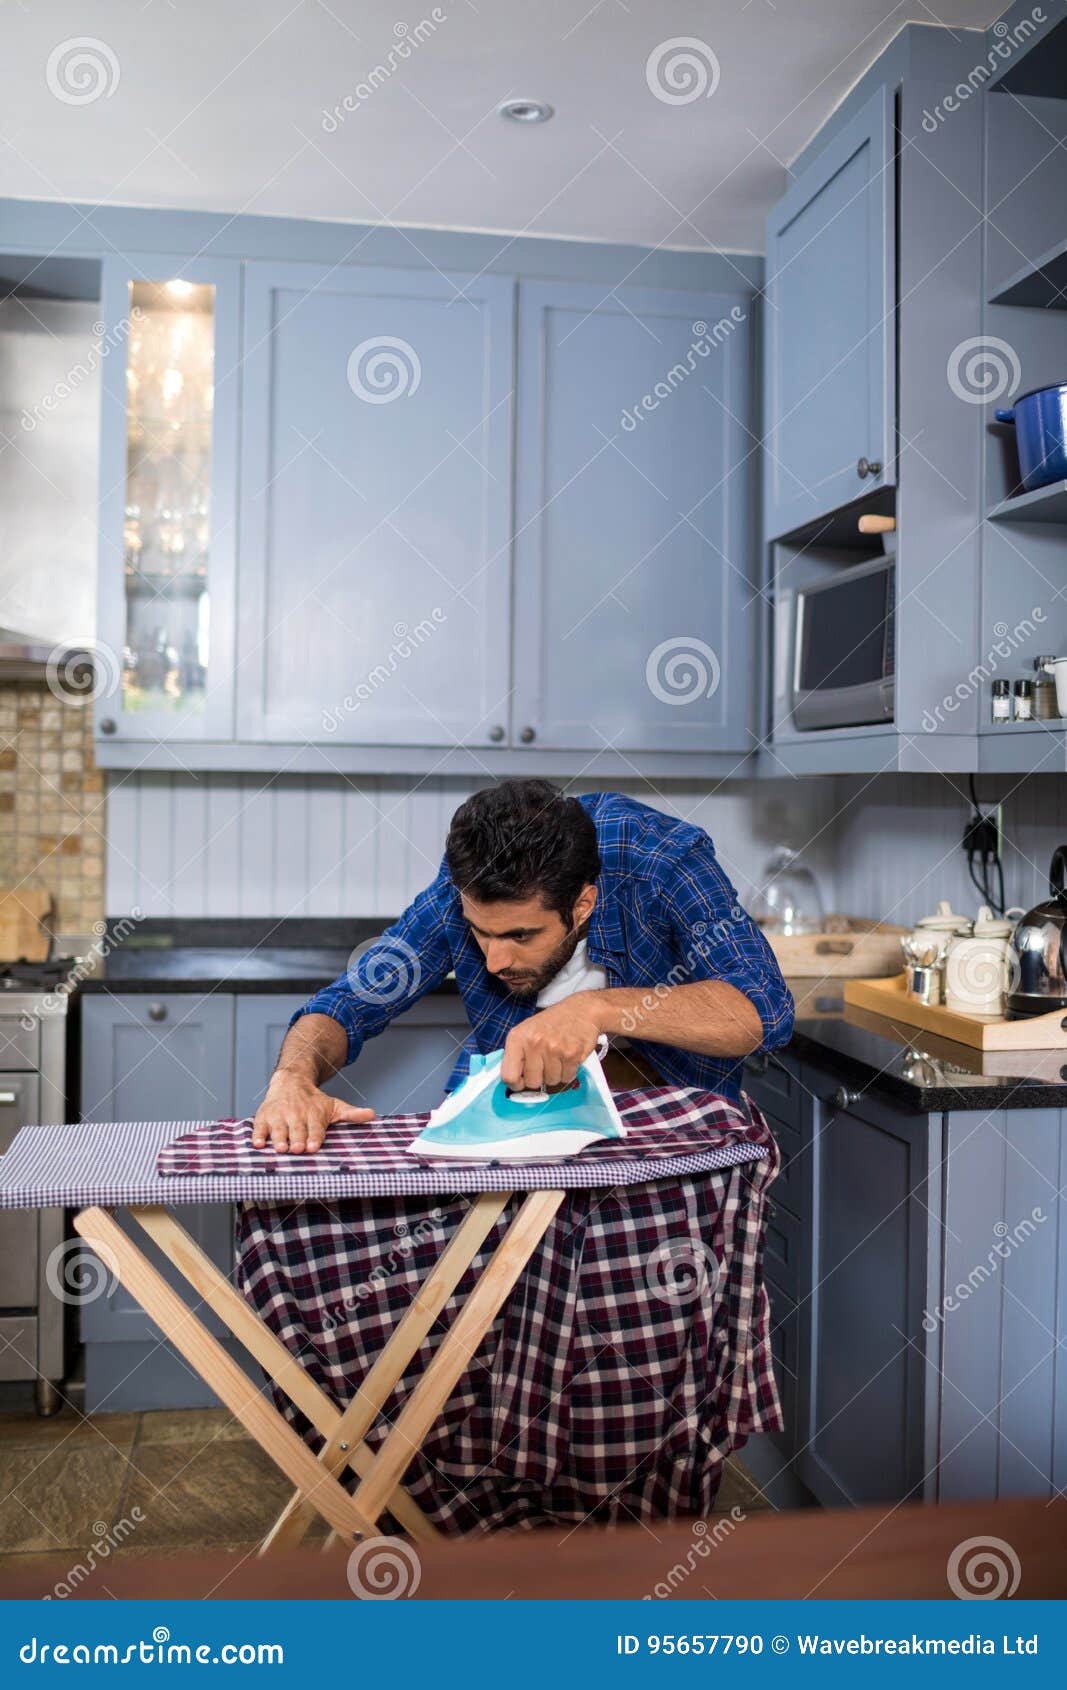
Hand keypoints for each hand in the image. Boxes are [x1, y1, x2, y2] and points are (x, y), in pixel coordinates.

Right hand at [251, 1073, 373, 1152]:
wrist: (291, 1081)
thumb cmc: (314, 1101)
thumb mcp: (334, 1105)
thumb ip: (351, 1114)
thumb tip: (372, 1115)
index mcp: (314, 1115)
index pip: (315, 1128)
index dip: (314, 1137)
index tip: (313, 1146)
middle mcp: (296, 1115)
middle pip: (297, 1130)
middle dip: (298, 1140)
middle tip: (298, 1149)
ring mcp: (279, 1116)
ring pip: (279, 1129)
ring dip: (279, 1139)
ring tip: (281, 1148)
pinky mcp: (264, 1117)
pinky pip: (259, 1127)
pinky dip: (258, 1135)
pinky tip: (259, 1144)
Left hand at [500, 995, 602, 1092]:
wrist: (580, 1010)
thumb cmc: (551, 1022)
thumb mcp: (526, 1031)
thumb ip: (516, 1055)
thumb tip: (512, 1081)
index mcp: (517, 1037)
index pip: (509, 1076)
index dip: (516, 1084)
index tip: (522, 1082)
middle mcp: (534, 1042)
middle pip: (532, 1082)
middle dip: (539, 1077)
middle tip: (545, 1063)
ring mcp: (553, 1048)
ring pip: (551, 1082)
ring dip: (555, 1074)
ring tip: (557, 1056)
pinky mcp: (572, 1054)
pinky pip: (567, 1077)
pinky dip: (569, 1071)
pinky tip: (567, 1057)